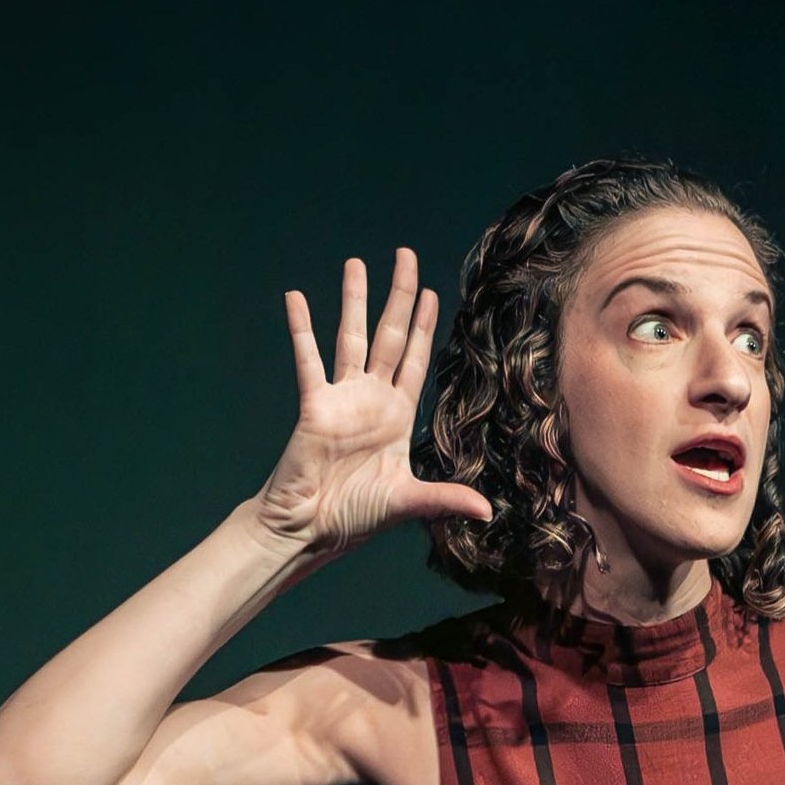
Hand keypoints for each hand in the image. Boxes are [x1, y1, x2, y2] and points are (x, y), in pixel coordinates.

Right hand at [253, 249, 493, 560]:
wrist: (311, 528)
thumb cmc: (355, 516)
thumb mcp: (408, 503)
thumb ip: (446, 498)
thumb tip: (487, 511)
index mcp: (396, 417)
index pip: (413, 361)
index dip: (423, 328)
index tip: (431, 293)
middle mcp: (371, 399)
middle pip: (388, 336)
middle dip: (398, 297)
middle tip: (405, 256)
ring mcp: (341, 398)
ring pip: (350, 337)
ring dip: (354, 300)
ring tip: (357, 263)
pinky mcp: (314, 404)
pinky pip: (308, 360)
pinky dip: (301, 329)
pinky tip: (297, 298)